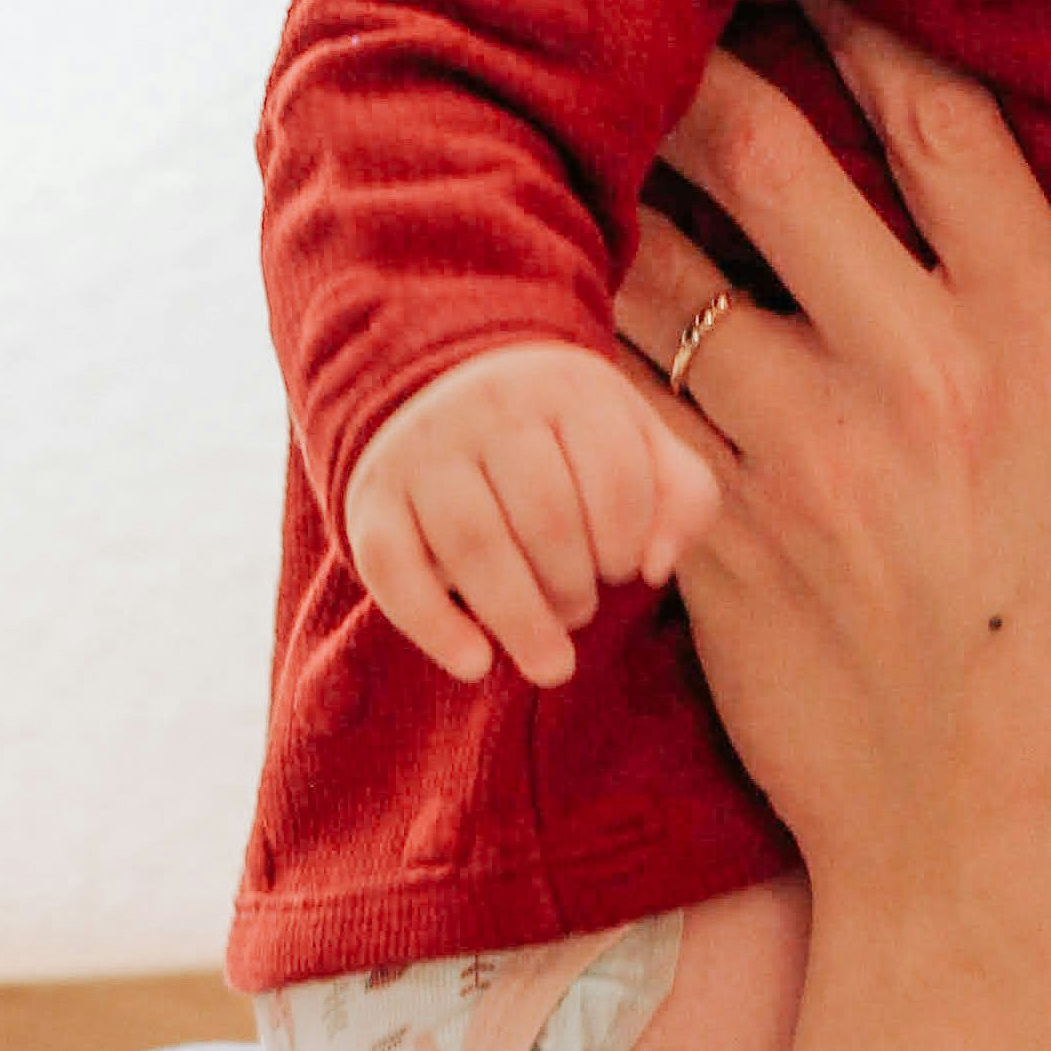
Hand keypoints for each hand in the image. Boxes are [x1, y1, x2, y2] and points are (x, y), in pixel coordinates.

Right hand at [343, 338, 719, 687]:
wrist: (434, 389)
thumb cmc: (558, 438)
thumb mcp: (632, 439)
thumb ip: (680, 493)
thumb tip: (658, 567)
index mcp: (564, 386)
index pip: (615, 478)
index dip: (628, 544)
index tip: (624, 570)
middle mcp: (486, 407)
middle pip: (546, 516)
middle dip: (577, 586)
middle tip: (580, 612)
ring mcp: (420, 451)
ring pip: (474, 544)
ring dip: (521, 620)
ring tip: (551, 663)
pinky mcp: (369, 500)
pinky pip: (394, 571)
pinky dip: (435, 628)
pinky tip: (476, 665)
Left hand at [613, 19, 1050, 930]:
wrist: (994, 869)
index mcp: (1046, 347)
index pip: (949, 122)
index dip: (877, 18)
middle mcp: (909, 372)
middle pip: (771, 152)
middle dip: (706, 58)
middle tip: (654, 1)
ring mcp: (788, 452)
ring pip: (658, 261)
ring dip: (612, 183)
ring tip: (567, 121)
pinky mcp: (701, 536)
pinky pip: (608, 399)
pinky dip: (565, 337)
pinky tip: (536, 290)